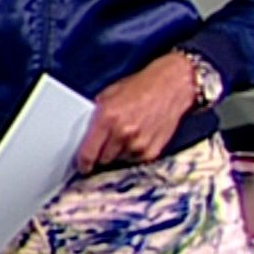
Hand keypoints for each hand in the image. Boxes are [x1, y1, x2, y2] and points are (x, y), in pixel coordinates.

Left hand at [75, 52, 193, 173]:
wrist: (171, 86)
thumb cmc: (140, 87)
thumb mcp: (109, 94)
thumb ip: (96, 115)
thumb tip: (86, 134)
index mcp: (107, 118)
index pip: (88, 152)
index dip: (83, 163)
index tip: (82, 167)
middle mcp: (122, 133)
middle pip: (103, 159)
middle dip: (101, 154)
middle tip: (106, 143)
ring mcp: (139, 144)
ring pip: (119, 160)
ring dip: (118, 153)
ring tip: (125, 135)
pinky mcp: (152, 151)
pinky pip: (135, 160)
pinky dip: (133, 153)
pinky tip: (137, 138)